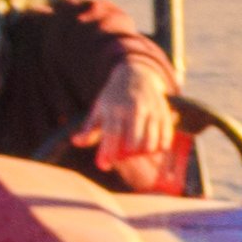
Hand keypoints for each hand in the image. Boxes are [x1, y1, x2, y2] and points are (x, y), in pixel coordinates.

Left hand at [77, 49, 162, 166]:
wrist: (136, 75)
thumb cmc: (113, 98)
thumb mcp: (99, 109)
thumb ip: (89, 128)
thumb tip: (76, 142)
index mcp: (114, 107)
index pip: (111, 133)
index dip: (107, 152)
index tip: (103, 166)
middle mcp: (133, 108)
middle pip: (133, 141)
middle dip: (127, 155)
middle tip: (121, 157)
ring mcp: (151, 110)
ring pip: (150, 141)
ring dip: (144, 152)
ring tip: (137, 152)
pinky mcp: (164, 113)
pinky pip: (165, 137)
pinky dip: (160, 146)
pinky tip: (153, 149)